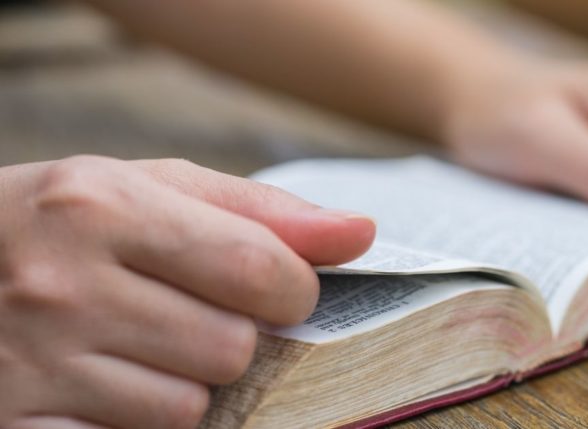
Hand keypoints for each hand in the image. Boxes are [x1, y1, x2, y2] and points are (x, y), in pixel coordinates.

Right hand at [0, 156, 374, 427]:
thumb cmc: (71, 221)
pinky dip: (135, 420)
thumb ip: (261, 211)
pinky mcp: (19, 422)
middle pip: (231, 348)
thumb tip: (360, 234)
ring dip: (184, 382)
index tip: (283, 291)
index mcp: (104, 206)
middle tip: (185, 311)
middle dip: (231, 337)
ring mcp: (33, 362)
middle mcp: (62, 283)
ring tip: (135, 343)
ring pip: (188, 408)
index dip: (292, 290)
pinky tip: (102, 381)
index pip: (257, 269)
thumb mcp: (154, 189)